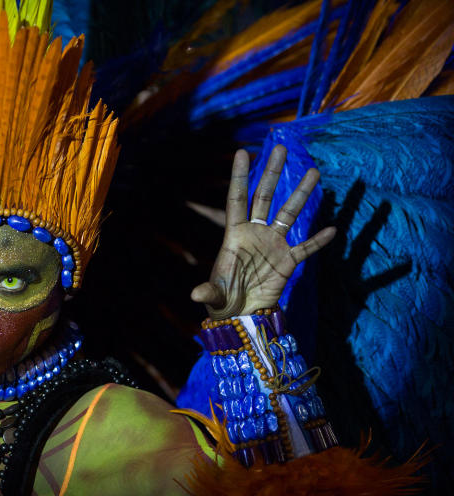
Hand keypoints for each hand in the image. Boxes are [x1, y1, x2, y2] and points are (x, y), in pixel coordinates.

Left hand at [191, 145, 335, 319]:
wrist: (242, 314)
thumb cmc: (223, 300)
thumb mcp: (214, 294)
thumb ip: (208, 291)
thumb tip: (195, 295)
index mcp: (234, 235)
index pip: (237, 199)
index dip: (239, 177)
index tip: (242, 152)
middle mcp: (255, 234)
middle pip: (265, 197)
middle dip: (272, 174)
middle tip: (281, 148)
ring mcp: (273, 245)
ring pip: (289, 214)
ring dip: (301, 194)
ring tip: (314, 172)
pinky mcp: (287, 261)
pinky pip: (305, 248)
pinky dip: (318, 240)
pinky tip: (333, 229)